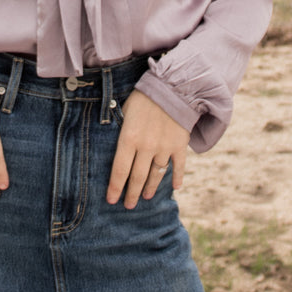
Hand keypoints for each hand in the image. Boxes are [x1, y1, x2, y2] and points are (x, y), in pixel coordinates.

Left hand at [106, 91, 188, 208]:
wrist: (174, 87)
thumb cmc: (144, 96)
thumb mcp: (125, 110)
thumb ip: (120, 128)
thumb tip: (113, 143)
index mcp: (129, 138)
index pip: (119, 170)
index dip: (114, 187)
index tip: (111, 200)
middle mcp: (146, 147)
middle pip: (137, 177)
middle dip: (131, 193)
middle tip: (128, 205)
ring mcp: (164, 148)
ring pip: (156, 175)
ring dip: (150, 188)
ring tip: (145, 197)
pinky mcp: (179, 145)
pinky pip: (178, 166)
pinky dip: (177, 177)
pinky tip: (174, 187)